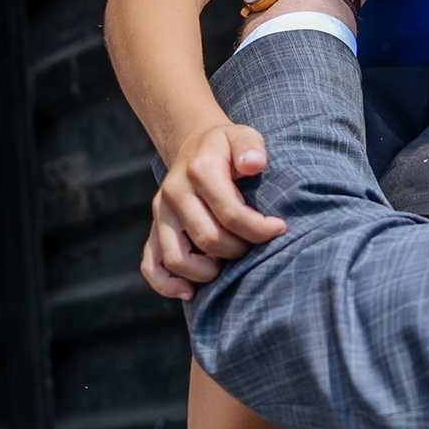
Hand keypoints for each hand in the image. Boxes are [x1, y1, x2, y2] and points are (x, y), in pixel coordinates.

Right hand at [139, 122, 283, 299]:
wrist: (194, 146)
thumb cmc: (226, 147)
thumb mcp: (242, 136)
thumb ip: (251, 147)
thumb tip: (255, 164)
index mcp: (200, 171)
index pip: (230, 213)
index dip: (258, 229)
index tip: (278, 230)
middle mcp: (175, 193)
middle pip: (208, 239)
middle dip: (239, 250)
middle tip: (255, 247)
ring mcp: (161, 213)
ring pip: (177, 258)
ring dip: (208, 271)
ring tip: (229, 266)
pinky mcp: (154, 229)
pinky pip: (151, 265)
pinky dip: (167, 285)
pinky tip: (190, 292)